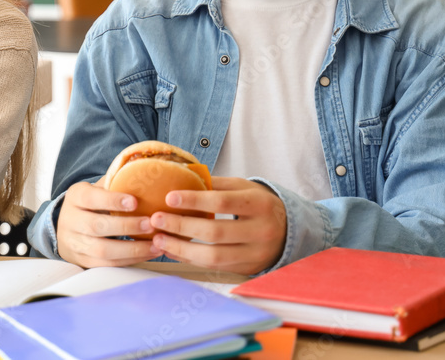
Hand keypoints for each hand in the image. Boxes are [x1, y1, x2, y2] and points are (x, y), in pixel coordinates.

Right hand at [56, 181, 160, 266]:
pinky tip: (148, 253)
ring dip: (132, 249)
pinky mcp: (83, 261)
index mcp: (75, 197)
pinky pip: (107, 265)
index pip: (91, 199)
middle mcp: (71, 220)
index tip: (135, 201)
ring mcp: (75, 243)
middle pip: (96, 226)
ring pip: (102, 250)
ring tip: (156, 244)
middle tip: (151, 224)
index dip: (112, 201)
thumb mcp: (96, 188)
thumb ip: (114, 182)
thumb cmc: (91, 204)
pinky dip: (130, 260)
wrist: (65, 228)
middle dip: (126, 227)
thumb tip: (144, 169)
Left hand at [149, 177, 286, 274]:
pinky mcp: (247, 269)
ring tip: (158, 239)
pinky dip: (189, 259)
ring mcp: (255, 254)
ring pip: (213, 257)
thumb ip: (215, 184)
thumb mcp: (244, 188)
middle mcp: (261, 231)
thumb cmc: (258, 204)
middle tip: (155, 219)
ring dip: (181, 249)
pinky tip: (172, 250)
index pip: (223, 202)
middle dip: (181, 227)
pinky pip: (213, 267)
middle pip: (215, 233)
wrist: (289, 231)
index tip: (169, 198)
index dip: (194, 200)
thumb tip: (181, 176)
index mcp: (259, 204)